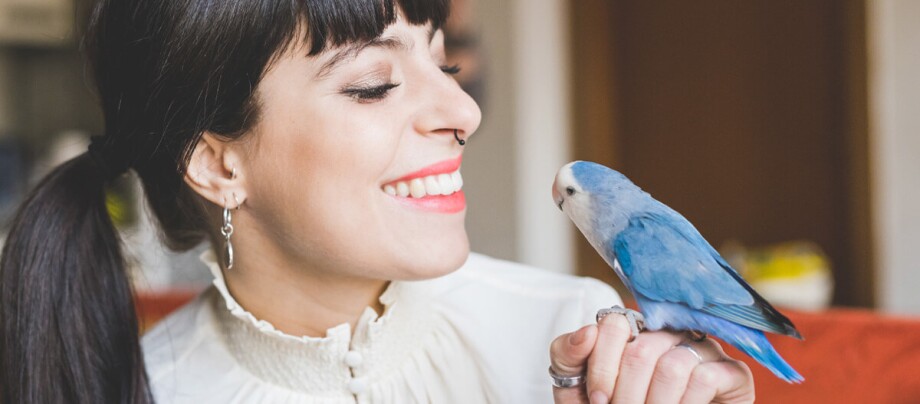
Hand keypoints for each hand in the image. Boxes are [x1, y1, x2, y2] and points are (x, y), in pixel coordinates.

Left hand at [549, 314, 754, 403]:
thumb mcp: (578, 389)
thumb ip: (567, 356)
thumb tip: (586, 333)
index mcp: (634, 331)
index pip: (614, 324)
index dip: (601, 366)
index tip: (597, 400)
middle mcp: (670, 334)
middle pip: (641, 350)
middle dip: (625, 394)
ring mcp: (702, 350)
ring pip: (672, 366)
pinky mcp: (731, 373)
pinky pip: (705, 378)